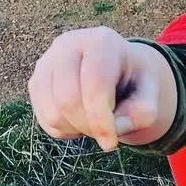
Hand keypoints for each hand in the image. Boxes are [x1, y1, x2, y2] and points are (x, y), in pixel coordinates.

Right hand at [28, 27, 169, 151]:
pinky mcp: (35, 82)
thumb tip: (115, 128)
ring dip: (77, 130)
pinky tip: (80, 119)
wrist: (116, 71)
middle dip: (88, 127)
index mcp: (101, 41)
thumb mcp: (149, 95)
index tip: (111, 144)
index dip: (101, 120)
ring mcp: (46, 62)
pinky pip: (44, 120)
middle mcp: (67, 45)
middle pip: (68, 99)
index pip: (94, 84)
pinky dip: (65, 130)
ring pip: (52, 113)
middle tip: (106, 133)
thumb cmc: (134, 83)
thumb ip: (142, 112)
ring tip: (95, 121)